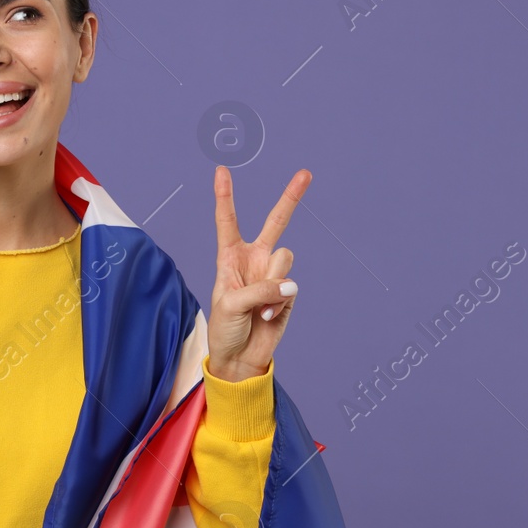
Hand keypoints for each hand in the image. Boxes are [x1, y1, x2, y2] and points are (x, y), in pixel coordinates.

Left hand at [205, 165, 311, 382]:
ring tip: (260, 306)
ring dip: (272, 282)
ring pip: (285, 259)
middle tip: (306, 174)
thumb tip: (290, 284)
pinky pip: (290, 287)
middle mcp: (254, 259)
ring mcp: (274, 274)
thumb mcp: (231, 304)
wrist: (240, 357)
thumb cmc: (225, 328)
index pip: (228, 221)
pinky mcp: (288, 292)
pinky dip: (279, 303)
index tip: (221, 171)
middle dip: (291, 197)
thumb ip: (259, 289)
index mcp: (230, 257)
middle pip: (276, 222)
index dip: (225, 196)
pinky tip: (268, 316)